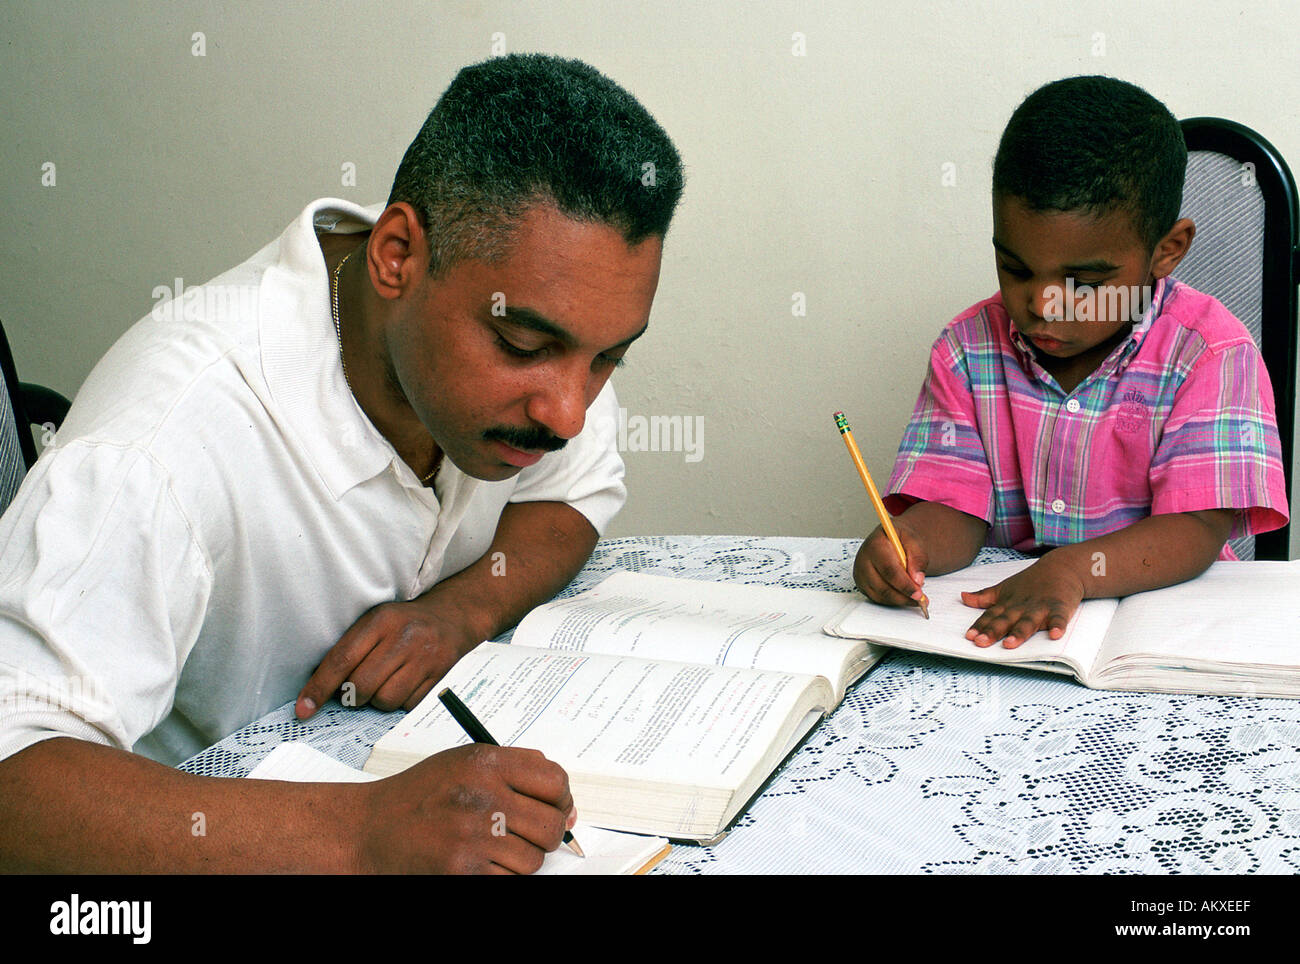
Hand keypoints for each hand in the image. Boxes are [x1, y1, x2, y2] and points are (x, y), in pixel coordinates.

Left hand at [296, 598, 480, 718]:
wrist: (452, 617)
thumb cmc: (404, 623)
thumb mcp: (376, 621)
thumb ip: (351, 649)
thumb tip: (319, 689)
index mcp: (381, 620)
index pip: (342, 659)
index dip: (320, 687)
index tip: (304, 709)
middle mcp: (404, 637)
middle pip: (362, 685)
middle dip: (352, 696)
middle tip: (355, 692)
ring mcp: (424, 657)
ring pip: (386, 700)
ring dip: (378, 701)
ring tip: (384, 684)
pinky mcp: (439, 674)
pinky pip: (408, 705)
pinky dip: (401, 702)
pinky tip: (404, 685)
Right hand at [358, 744, 576, 873]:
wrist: (367, 829)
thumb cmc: (417, 797)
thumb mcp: (463, 763)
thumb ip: (514, 770)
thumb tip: (566, 803)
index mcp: (485, 762)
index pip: (555, 780)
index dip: (562, 798)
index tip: (556, 808)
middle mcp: (481, 794)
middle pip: (551, 824)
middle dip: (545, 835)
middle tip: (524, 835)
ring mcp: (472, 834)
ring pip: (533, 859)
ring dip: (519, 860)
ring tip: (490, 848)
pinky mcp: (463, 870)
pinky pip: (509, 880)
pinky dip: (499, 876)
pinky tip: (478, 863)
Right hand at [853, 520, 929, 609]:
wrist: (890, 540)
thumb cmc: (900, 540)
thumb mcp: (914, 541)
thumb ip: (918, 558)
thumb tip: (917, 580)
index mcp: (875, 546)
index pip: (888, 570)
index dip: (904, 584)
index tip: (918, 593)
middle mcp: (863, 560)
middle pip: (882, 586)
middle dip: (903, 596)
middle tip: (920, 599)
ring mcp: (861, 574)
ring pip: (880, 595)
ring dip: (900, 600)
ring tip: (916, 598)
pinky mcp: (862, 584)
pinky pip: (878, 598)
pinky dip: (893, 601)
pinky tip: (904, 596)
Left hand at [959, 554, 1084, 648]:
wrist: (1061, 567)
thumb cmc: (1031, 582)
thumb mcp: (1004, 588)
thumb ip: (984, 596)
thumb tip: (962, 597)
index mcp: (1008, 603)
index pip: (990, 616)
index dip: (979, 626)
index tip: (969, 637)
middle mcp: (1021, 606)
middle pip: (1005, 620)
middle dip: (992, 631)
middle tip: (980, 642)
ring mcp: (1040, 607)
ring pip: (1028, 622)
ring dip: (1019, 633)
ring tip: (1009, 644)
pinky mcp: (1060, 607)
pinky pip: (1059, 618)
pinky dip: (1057, 625)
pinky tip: (1054, 634)